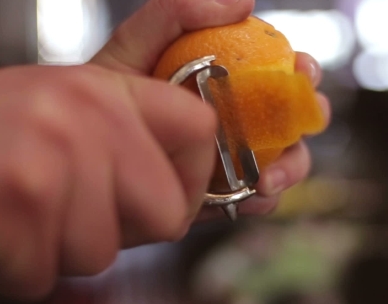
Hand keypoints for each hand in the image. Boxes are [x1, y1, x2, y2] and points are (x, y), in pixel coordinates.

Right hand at [0, 63, 216, 298]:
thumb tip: (183, 192)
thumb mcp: (57, 112)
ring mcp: (50, 157)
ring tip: (16, 213)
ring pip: (102, 252)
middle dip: (126, 231)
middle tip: (72, 214)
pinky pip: (45, 274)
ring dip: (58, 250)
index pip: (199, 128)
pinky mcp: (13, 205)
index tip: (170, 194)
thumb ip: (125, 142)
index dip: (194, 176)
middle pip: (166, 211)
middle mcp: (83, 115)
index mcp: (100, 89)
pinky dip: (15, 269)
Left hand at [91, 0, 330, 218]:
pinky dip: (261, 200)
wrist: (80, 146)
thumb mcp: (135, 44)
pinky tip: (247, 197)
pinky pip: (255, 200)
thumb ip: (176, 13)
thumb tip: (245, 2)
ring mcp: (233, 159)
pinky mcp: (221, 195)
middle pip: (293, 117)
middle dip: (307, 118)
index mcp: (228, 81)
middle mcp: (238, 118)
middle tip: (299, 120)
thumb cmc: (108, 90)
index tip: (299, 70)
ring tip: (267, 176)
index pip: (279, 71)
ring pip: (284, 161)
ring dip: (289, 167)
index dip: (301, 70)